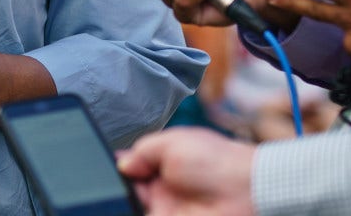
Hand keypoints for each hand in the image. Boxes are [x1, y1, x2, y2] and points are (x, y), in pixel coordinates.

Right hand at [116, 127, 255, 215]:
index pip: (132, 166)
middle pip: (128, 188)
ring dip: (124, 199)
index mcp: (164, 164)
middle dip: (118, 184)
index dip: (119, 166)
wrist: (245, 192)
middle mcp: (164, 188)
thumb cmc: (216, 162)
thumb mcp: (172, 142)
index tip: (105, 166)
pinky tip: (128, 205)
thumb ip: (142, 150)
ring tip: (118, 193)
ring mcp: (167, 209)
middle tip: (113, 181)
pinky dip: (133, 210)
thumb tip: (121, 163)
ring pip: (133, 205)